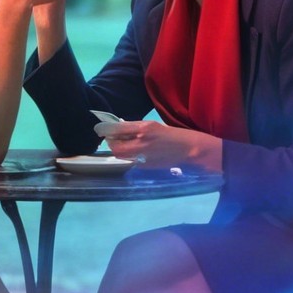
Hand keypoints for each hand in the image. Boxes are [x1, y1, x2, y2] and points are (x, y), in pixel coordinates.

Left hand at [96, 120, 215, 169]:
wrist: (190, 151)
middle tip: (111, 139)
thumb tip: (122, 129)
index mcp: (144, 127)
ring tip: (121, 145)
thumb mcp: (155, 126)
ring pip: (121, 155)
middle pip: (115, 146)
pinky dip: (127, 156)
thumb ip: (138, 128)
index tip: (101, 129)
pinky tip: (133, 153)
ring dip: (118, 150)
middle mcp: (141, 141)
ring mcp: (143, 155)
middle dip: (110, 142)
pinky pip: (130, 161)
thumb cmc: (176, 135)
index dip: (106, 130)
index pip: (117, 129)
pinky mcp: (146, 166)